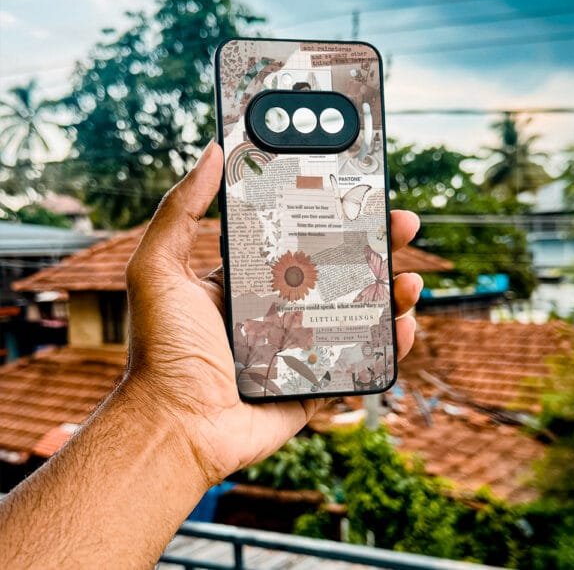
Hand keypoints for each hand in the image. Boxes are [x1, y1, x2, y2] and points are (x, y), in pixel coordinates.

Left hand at [124, 140, 422, 487]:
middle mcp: (279, 309)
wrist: (175, 427)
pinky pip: (362, 360)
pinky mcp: (317, 384)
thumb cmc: (162, 350)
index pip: (299, 238)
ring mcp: (302, 346)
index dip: (331, 214)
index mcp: (249, 280)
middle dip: (376, 245)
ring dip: (391, 292)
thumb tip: (212, 151)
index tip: (358, 190)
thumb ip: (181, 209)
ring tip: (410, 278)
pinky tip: (405, 326)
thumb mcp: (160, 268)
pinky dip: (389, 344)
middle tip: (403, 224)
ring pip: (359, 312)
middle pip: (340, 270)